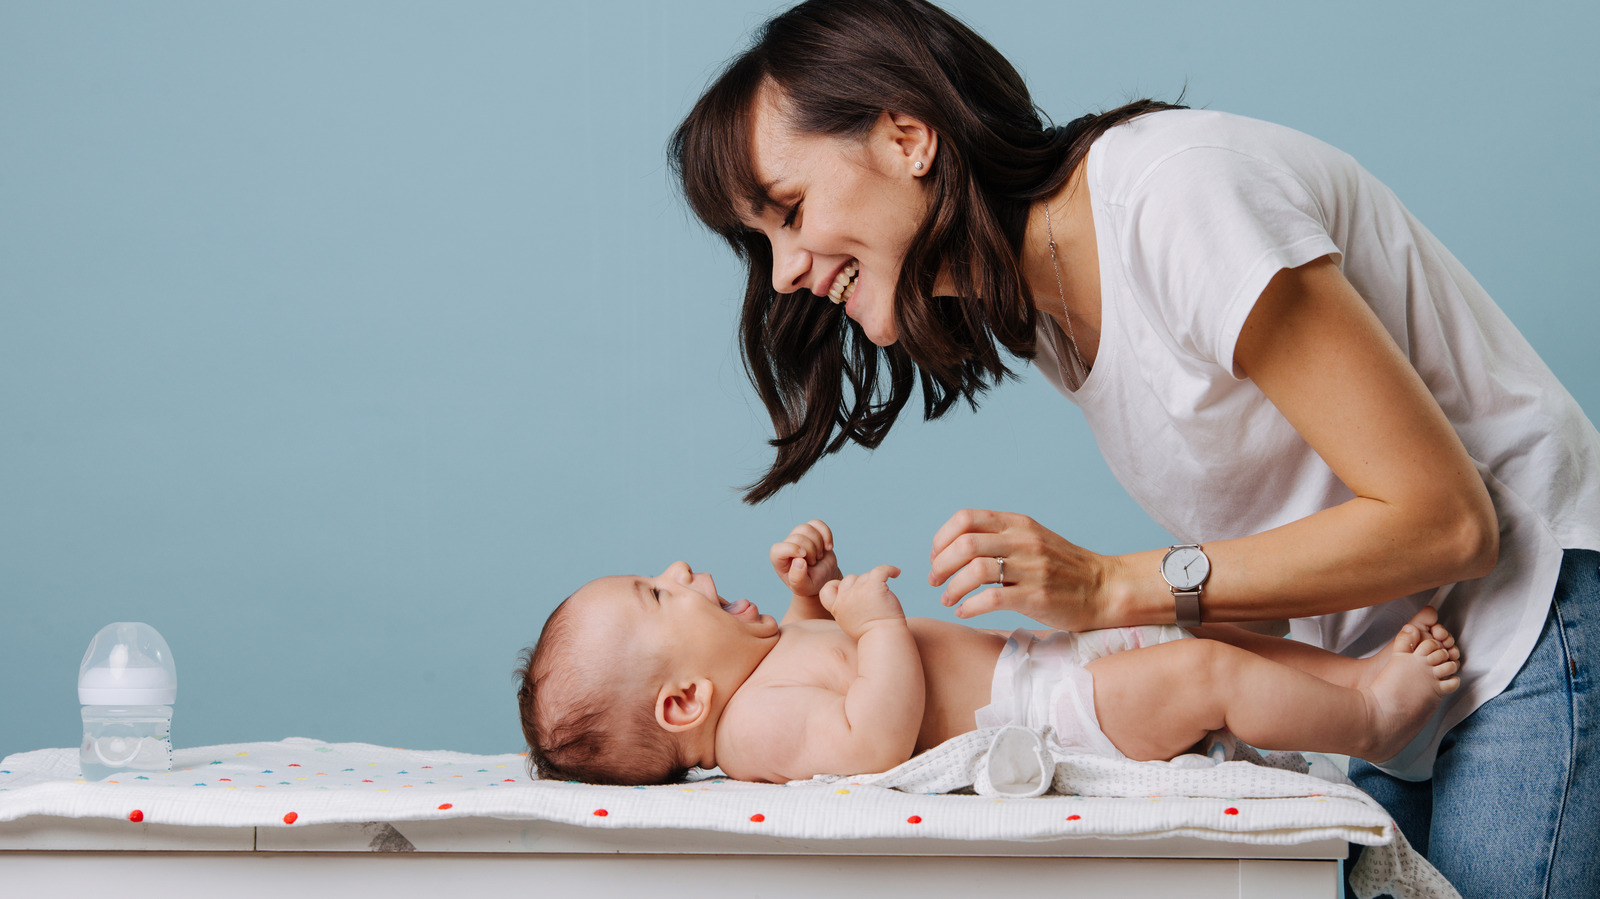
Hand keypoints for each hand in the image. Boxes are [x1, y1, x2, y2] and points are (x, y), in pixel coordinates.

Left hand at [770, 519, 842, 596]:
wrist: (824, 579)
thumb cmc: (811, 584)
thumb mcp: (803, 587)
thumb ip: (797, 578)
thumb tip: (799, 561)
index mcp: (779, 560)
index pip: (778, 549)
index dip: (792, 550)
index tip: (804, 558)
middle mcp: (787, 546)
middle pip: (797, 537)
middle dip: (811, 550)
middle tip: (814, 562)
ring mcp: (799, 537)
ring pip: (806, 528)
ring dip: (818, 542)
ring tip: (819, 556)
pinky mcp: (812, 532)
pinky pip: (817, 523)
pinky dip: (826, 533)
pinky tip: (828, 547)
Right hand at [819, 565, 904, 637]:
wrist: (883, 639)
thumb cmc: (871, 635)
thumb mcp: (849, 623)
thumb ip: (847, 608)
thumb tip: (852, 594)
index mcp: (837, 608)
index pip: (827, 589)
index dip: (837, 586)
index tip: (850, 591)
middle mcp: (845, 598)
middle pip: (850, 579)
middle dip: (860, 585)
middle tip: (873, 597)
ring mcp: (858, 591)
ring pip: (865, 576)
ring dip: (875, 583)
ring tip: (884, 596)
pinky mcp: (874, 587)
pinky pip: (880, 570)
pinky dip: (889, 569)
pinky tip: (896, 573)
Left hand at [928, 509, 1108, 630]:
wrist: (1104, 588)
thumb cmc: (1063, 567)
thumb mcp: (1032, 539)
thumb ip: (999, 536)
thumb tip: (954, 545)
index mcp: (1019, 523)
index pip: (966, 518)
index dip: (942, 537)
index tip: (936, 556)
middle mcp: (1023, 541)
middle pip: (965, 544)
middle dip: (941, 565)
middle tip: (935, 580)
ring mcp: (1031, 569)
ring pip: (975, 571)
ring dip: (952, 587)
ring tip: (947, 598)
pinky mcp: (1037, 596)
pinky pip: (992, 600)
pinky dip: (970, 607)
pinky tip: (965, 612)